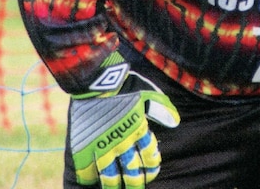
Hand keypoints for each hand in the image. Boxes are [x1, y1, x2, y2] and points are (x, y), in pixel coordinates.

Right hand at [69, 73, 179, 188]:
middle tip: (135, 188)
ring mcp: (102, 147)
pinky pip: (87, 171)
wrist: (95, 81)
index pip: (149, 157)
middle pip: (132, 172)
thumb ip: (161, 108)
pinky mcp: (84, 147)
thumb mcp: (148, 92)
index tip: (150, 173)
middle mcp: (122, 142)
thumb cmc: (123, 84)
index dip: (151, 168)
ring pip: (110, 176)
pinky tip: (92, 182)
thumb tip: (175, 122)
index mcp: (138, 131)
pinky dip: (90, 179)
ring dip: (114, 186)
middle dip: (135, 183)